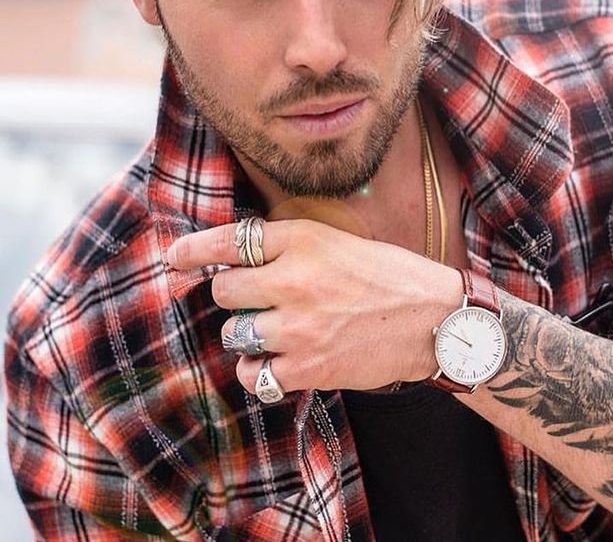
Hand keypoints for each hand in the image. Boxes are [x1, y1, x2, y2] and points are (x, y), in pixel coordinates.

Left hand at [167, 218, 462, 393]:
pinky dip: (258, 370)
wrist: (435, 321)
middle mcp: (294, 279)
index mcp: (304, 240)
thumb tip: (239, 258)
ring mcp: (297, 327)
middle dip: (236, 295)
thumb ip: (291, 247)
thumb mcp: (341, 243)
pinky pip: (253, 374)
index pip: (232, 240)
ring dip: (248, 333)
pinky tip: (279, 360)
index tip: (175, 256)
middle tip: (260, 299)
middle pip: (224, 290)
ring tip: (279, 330)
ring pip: (234, 333)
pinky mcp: (306, 368)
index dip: (194, 249)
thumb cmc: (391, 276)